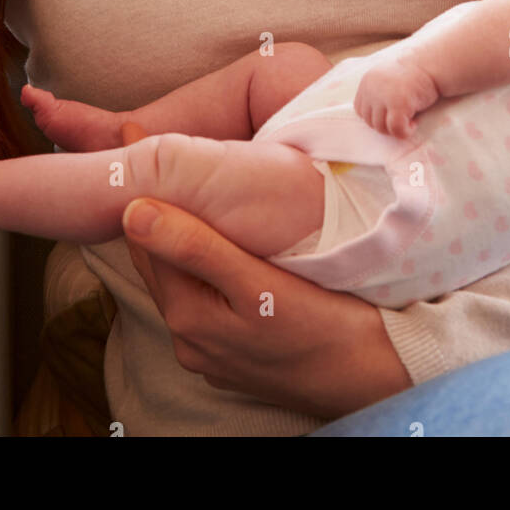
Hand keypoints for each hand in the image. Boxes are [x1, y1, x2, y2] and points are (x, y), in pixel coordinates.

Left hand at [118, 121, 410, 418]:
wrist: (377, 379)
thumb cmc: (326, 330)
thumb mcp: (259, 285)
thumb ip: (196, 249)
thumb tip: (132, 211)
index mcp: (188, 317)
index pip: (146, 237)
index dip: (140, 183)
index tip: (135, 130)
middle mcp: (190, 337)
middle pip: (159, 256)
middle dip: (153, 204)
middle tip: (152, 147)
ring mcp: (212, 347)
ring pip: (181, 274)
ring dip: (177, 231)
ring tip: (179, 184)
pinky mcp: (235, 350)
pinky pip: (204, 294)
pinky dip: (201, 259)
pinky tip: (216, 236)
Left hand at [354, 59, 438, 138]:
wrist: (431, 64)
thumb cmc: (413, 74)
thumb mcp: (387, 78)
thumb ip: (376, 92)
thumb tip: (370, 117)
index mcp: (367, 82)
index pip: (360, 110)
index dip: (375, 116)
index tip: (392, 113)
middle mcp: (371, 88)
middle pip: (369, 121)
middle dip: (386, 124)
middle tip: (403, 118)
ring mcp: (384, 96)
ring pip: (381, 127)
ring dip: (396, 128)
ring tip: (410, 119)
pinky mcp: (398, 103)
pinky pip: (396, 129)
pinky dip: (405, 132)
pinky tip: (415, 124)